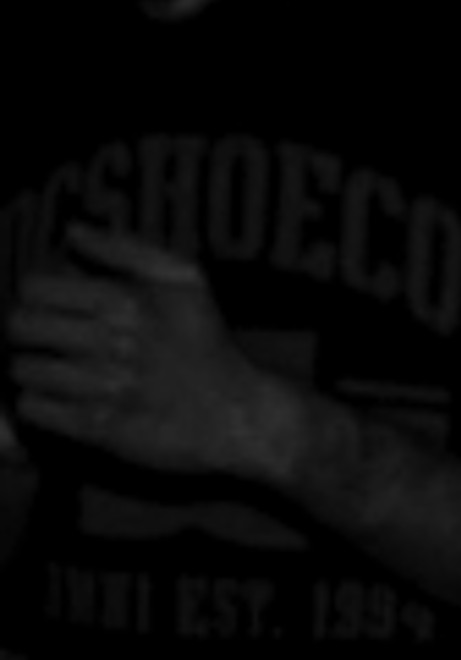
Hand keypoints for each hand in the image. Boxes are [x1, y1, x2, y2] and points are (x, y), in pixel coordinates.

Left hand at [6, 224, 291, 479]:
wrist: (239, 415)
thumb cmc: (208, 345)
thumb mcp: (186, 280)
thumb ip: (126, 249)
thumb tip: (75, 231)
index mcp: (124, 301)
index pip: (34, 289)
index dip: (38, 294)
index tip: (55, 305)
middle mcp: (107, 343)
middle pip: (19, 327)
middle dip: (28, 330)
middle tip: (49, 337)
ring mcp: (100, 387)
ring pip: (22, 369)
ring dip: (36, 368)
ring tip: (61, 369)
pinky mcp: (95, 427)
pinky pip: (33, 409)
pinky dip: (42, 403)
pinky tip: (65, 397)